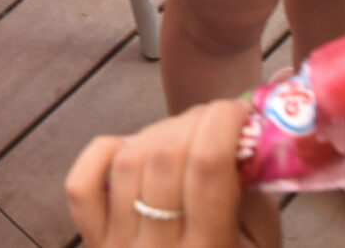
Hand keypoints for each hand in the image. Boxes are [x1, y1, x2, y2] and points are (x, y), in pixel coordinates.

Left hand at [67, 100, 276, 247]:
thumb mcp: (262, 245)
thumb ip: (255, 191)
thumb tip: (248, 127)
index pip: (207, 164)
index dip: (224, 120)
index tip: (240, 110)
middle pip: (165, 155)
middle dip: (195, 120)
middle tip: (216, 120)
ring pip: (127, 161)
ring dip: (159, 132)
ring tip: (184, 137)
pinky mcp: (93, 245)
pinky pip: (83, 186)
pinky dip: (104, 153)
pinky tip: (132, 150)